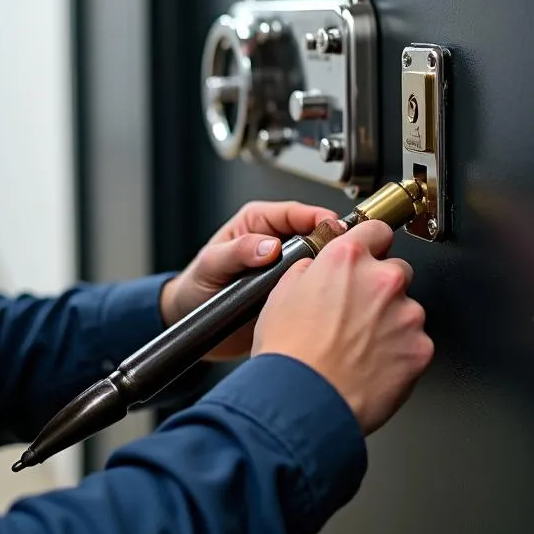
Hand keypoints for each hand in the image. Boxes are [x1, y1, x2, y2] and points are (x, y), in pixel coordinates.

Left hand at [159, 200, 338, 359]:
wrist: (190, 322)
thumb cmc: (197, 285)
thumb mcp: (212, 263)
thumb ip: (239, 251)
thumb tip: (270, 246)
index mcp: (257, 224)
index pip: (295, 212)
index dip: (317, 217)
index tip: (334, 227)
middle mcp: (274, 242)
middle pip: (313, 235)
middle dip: (329, 243)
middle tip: (342, 255)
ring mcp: (284, 268)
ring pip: (316, 262)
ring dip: (327, 268)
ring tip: (338, 277)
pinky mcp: (289, 290)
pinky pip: (311, 287)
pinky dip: (321, 291)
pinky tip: (326, 299)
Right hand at [251, 220, 433, 435]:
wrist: (303, 402)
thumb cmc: (288, 354)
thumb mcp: (281, 294)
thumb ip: (310, 270)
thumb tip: (318, 268)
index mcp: (348, 258)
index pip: (377, 229)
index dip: (371, 243)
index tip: (370, 252)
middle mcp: (383, 279)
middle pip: (396, 270)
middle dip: (381, 287)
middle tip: (356, 313)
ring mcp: (406, 314)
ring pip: (407, 309)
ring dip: (391, 321)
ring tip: (360, 346)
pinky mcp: (420, 348)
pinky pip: (415, 342)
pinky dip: (400, 352)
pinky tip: (373, 365)